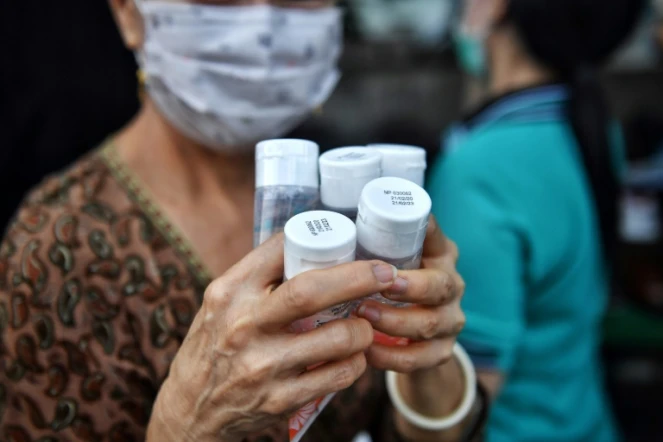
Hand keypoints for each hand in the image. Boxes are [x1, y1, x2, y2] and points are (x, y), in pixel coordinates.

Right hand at [147, 234, 399, 441]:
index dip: (322, 238)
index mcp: (230, 292)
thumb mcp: (222, 302)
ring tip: (364, 324)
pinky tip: (352, 357)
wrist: (191, 408)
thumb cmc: (216, 343)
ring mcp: (263, 366)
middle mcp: (243, 325)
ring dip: (363, 328)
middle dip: (359, 277)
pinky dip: (355, 363)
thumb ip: (258, 277)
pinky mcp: (280, 399)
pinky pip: (338, 375)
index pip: (279, 249)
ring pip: (338, 338)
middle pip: (311, 291)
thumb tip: (311, 242)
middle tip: (386, 273)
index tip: (352, 239)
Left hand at [356, 215, 465, 372]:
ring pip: (430, 323)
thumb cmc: (390, 284)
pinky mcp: (442, 351)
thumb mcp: (390, 259)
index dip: (420, 238)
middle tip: (377, 287)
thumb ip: (374, 243)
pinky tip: (367, 351)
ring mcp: (450, 320)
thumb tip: (332, 222)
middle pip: (440, 286)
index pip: (435, 238)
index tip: (393, 242)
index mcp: (439, 255)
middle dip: (409, 288)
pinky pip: (419, 358)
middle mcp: (451, 285)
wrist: (414, 335)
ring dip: (394, 321)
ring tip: (362, 316)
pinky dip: (391, 356)